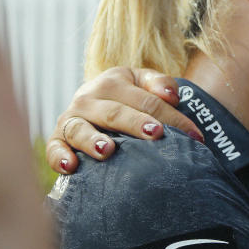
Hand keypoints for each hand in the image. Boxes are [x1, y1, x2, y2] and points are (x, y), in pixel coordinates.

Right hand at [46, 67, 202, 173]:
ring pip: (80, 129)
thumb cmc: (129, 95)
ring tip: (107, 150)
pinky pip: (54, 148)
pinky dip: (59, 157)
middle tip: (156, 134)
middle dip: (136, 123)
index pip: (148, 100)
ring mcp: (71, 119)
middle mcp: (88, 98)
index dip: (173, 118)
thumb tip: (172, 96)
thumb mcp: (144, 82)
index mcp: (113, 82)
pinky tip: (71, 167)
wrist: (95, 100)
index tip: (195, 136)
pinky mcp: (57, 138)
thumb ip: (160, 83)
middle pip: (116, 113)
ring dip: (92, 140)